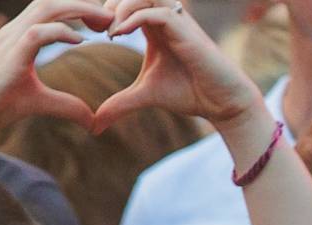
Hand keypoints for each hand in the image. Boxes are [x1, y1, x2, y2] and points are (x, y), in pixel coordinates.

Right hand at [0, 0, 109, 144]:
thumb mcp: (39, 103)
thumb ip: (66, 105)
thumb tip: (92, 120)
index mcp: (22, 36)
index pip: (53, 9)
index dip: (80, 9)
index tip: (104, 23)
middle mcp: (16, 31)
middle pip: (53, 1)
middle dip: (84, 4)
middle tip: (111, 18)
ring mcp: (10, 40)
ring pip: (47, 8)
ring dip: (78, 10)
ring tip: (103, 23)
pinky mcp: (8, 57)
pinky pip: (37, 34)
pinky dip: (61, 32)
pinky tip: (81, 41)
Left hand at [94, 0, 264, 134]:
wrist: (220, 101)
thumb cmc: (188, 92)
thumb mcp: (145, 95)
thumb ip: (119, 103)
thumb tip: (94, 126)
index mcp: (155, 26)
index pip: (128, 2)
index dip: (107, 11)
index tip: (91, 31)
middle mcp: (165, 17)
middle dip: (112, 3)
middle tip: (97, 27)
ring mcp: (176, 21)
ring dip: (122, 7)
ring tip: (110, 32)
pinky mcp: (185, 30)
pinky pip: (156, 12)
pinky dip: (134, 18)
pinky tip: (119, 34)